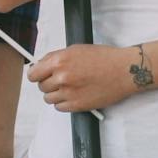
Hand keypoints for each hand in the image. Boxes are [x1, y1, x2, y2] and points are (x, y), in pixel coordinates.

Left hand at [27, 45, 141, 113]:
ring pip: (48, 98)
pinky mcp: (77, 105)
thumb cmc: (103, 58)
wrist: (124, 70)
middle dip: (48, 83)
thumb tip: (40, 66)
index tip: (39, 76)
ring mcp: (69, 92)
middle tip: (60, 80)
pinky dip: (64, 103)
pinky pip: (59, 107)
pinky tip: (74, 95)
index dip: (36, 75)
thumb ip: (55, 58)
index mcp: (59, 61)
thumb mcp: (75, 49)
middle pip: (41, 86)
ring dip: (55, 94)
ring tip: (69, 88)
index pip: (33, 74)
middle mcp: (62, 77)